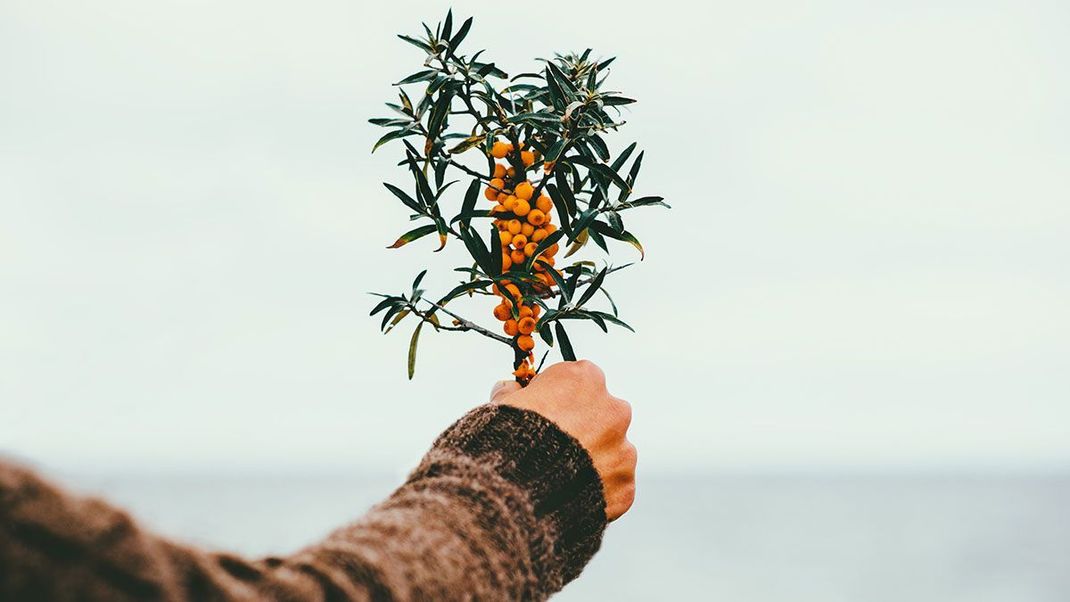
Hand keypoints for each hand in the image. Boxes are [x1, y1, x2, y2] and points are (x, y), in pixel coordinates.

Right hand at [490, 360, 635, 520]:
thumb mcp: (502, 404)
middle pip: (603, 414)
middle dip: (585, 427)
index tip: (547, 411)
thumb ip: (513, 392)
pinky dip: (598, 490)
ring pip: (612, 451)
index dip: (561, 397)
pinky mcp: (624, 484)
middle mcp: (613, 409)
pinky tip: (571, 496)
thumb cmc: (508, 440)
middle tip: (556, 447)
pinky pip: (614, 485)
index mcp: (585, 379)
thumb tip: (509, 389)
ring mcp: (623, 448)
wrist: (517, 491)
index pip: (580, 379)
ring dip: (594, 460)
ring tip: (561, 477)